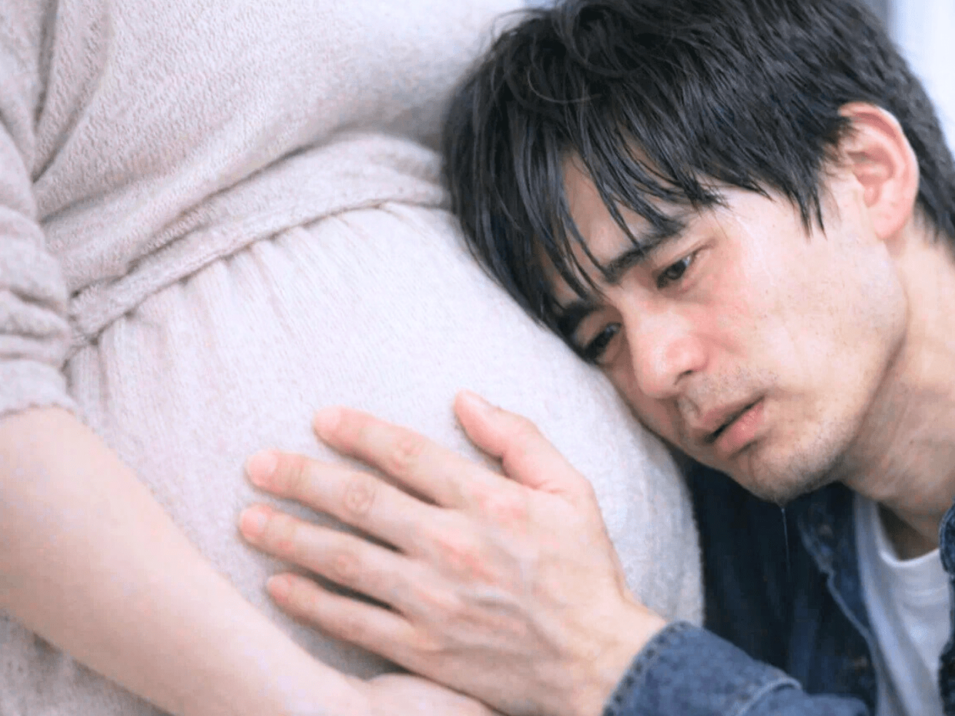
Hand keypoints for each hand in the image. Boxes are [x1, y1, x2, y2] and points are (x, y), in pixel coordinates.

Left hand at [237, 392, 667, 715]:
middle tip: (256, 465)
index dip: (358, 431)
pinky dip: (310, 602)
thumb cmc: (585, 572)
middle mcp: (453, 545)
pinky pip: (351, 621)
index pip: (407, 454)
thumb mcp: (572, 490)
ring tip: (248, 520)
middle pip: (359, 501)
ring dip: (288, 536)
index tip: (321, 420)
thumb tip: (466, 398)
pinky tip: (278, 585)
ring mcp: (432, 601)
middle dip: (300, 478)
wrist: (599, 663)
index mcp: (489, 502)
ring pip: (343, 559)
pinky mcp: (422, 648)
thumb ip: (519, 439)